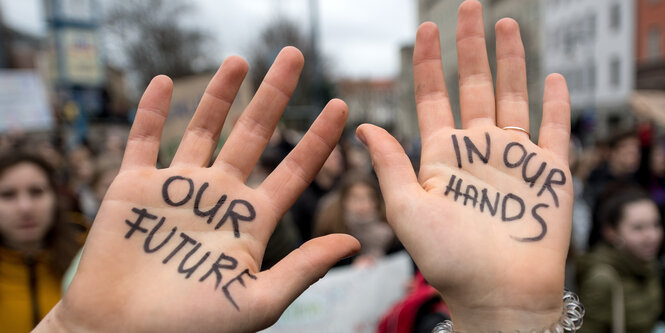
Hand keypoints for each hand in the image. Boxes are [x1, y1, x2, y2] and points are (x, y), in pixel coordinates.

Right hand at [36, 47, 358, 332]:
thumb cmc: (191, 328)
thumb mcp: (258, 300)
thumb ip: (304, 267)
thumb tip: (353, 243)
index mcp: (251, 221)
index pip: (295, 169)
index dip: (318, 139)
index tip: (341, 106)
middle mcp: (219, 197)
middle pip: (254, 134)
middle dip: (275, 95)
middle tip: (295, 56)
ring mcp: (177, 189)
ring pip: (204, 129)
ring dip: (222, 93)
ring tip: (241, 60)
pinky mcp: (133, 188)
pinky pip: (144, 140)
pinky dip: (152, 111)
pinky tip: (166, 82)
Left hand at [356, 2, 571, 330]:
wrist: (496, 294)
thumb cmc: (448, 260)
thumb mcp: (407, 210)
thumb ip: (390, 165)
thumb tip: (362, 126)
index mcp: (441, 156)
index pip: (432, 97)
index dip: (428, 62)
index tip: (425, 28)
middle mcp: (476, 150)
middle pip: (473, 86)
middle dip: (470, 47)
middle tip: (469, 8)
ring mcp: (514, 158)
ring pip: (512, 97)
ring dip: (511, 62)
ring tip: (506, 25)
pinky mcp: (549, 173)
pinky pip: (554, 130)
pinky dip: (555, 104)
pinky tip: (552, 77)